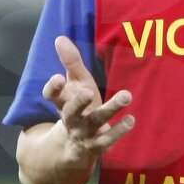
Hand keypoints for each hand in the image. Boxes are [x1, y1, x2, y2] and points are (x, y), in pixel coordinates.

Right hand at [45, 34, 134, 161]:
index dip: (53, 88)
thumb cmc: (79, 106)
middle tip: (87, 92)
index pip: (52, 96)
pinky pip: (108, 139)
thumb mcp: (75, 84)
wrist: (75, 146)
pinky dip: (119, 131)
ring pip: (96, 121)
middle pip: (71, 111)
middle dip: (78, 102)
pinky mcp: (97, 145)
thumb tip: (60, 38)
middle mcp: (71, 119)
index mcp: (62, 103)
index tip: (58, 78)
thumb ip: (71, 63)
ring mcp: (84, 133)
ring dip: (110, 109)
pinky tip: (131, 119)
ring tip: (126, 95)